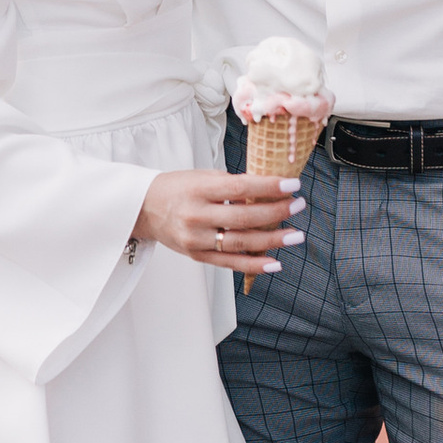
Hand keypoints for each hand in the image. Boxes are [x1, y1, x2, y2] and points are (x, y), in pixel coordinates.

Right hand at [133, 168, 306, 271]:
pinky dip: (254, 265)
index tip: (293, 186)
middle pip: (244, 218)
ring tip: (295, 235)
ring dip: (272, 240)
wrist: (144, 208)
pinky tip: (275, 262)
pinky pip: (230, 263)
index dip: (269, 187)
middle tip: (298, 206)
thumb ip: (232, 185)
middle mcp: (196, 216)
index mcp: (198, 190)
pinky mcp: (197, 256)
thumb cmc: (178, 188)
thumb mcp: (203, 177)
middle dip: (276, 213)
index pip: (239, 188)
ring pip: (241, 243)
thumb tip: (270, 190)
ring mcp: (196, 239)